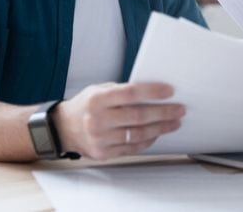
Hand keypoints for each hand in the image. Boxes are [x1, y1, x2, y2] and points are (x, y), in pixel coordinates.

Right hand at [51, 82, 184, 159]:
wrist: (64, 128)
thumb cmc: (85, 106)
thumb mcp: (98, 90)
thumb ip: (121, 91)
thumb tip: (151, 93)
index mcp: (97, 99)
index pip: (130, 93)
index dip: (152, 92)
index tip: (169, 91)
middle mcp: (97, 119)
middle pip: (138, 116)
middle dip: (163, 112)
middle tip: (179, 109)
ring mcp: (100, 139)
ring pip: (138, 134)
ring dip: (160, 128)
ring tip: (174, 122)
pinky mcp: (104, 153)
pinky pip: (132, 147)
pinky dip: (148, 140)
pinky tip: (157, 133)